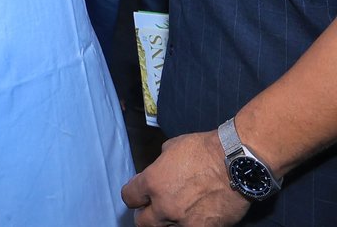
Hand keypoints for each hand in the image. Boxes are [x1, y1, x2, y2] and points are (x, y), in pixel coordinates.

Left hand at [121, 131, 250, 225]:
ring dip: (166, 222)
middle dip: (145, 214)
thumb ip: (160, 164)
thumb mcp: (172, 148)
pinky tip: (193, 217)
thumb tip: (159, 169)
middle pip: (142, 222)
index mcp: (152, 183)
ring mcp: (184, 222)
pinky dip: (188, 225)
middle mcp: (164, 206)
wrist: (237, 164)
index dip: (134, 195)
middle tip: (153, 208)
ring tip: (174, 213)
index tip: (140, 194)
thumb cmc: (204, 150)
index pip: (129, 197)